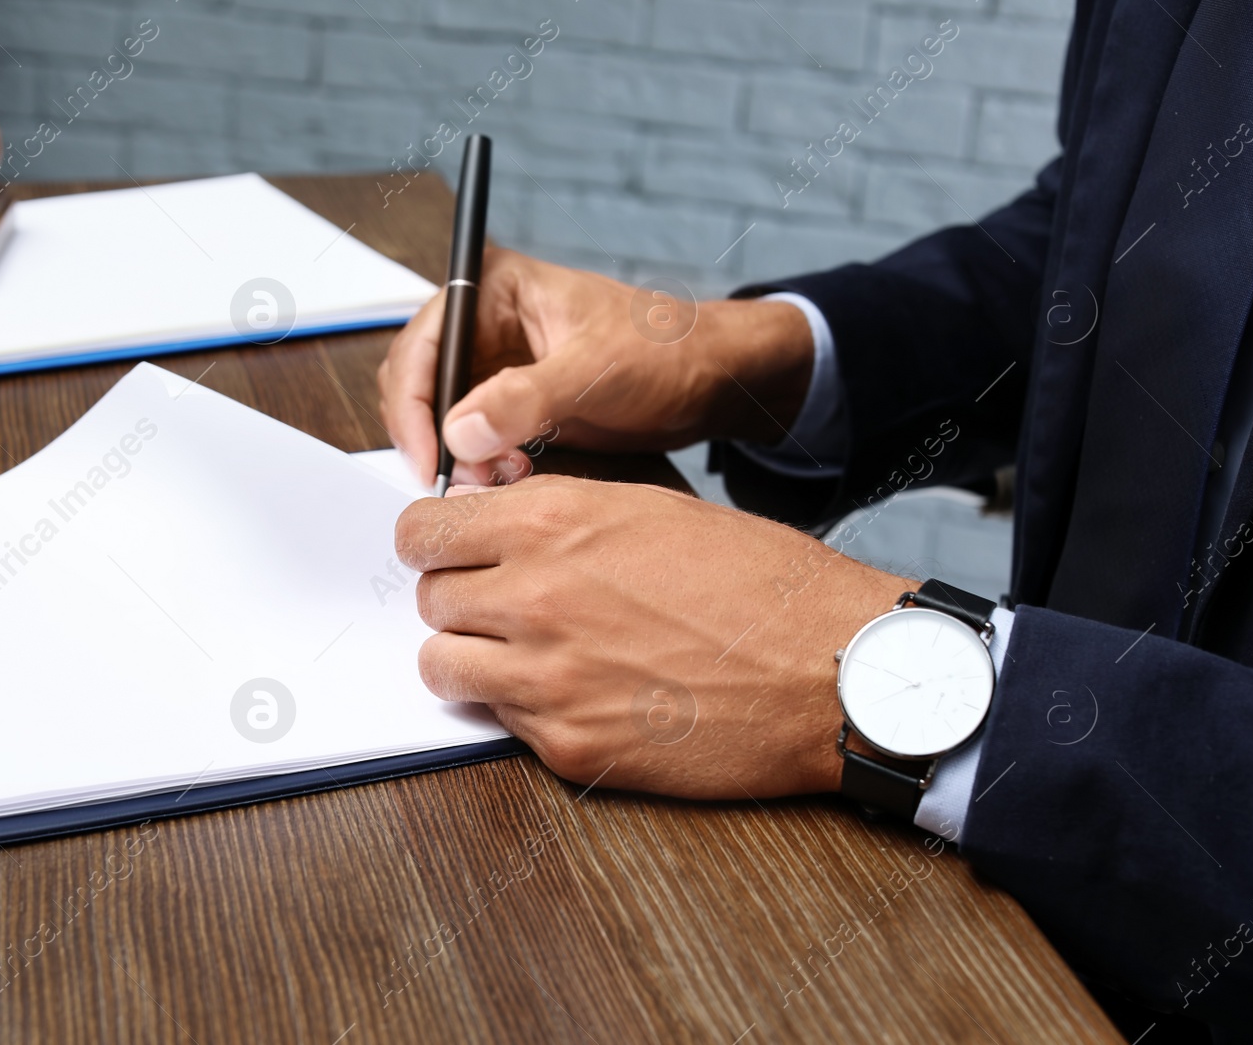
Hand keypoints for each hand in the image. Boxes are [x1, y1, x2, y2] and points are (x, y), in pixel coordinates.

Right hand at [376, 249, 813, 485]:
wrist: (710, 379)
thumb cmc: (664, 352)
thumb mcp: (595, 372)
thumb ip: (524, 399)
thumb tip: (459, 433)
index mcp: (492, 287)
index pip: (421, 345)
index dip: (412, 405)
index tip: (430, 461)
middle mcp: (482, 320)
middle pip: (417, 384)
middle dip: (435, 437)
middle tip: (466, 483)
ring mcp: (493, 362)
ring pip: (440, 418)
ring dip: (458, 457)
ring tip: (499, 480)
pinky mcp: (508, 401)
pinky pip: (470, 438)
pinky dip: (480, 464)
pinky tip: (513, 477)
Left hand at [395, 476, 915, 799]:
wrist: (830, 668)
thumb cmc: (760, 582)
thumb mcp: (652, 509)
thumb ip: (559, 515)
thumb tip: (494, 522)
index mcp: (552, 523)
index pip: (423, 531)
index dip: (430, 541)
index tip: (442, 551)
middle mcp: (534, 597)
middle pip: (428, 598)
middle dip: (456, 598)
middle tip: (497, 604)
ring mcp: (546, 678)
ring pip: (441, 666)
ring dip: (469, 658)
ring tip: (519, 654)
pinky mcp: (567, 744)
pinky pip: (499, 723)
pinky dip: (522, 709)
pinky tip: (577, 692)